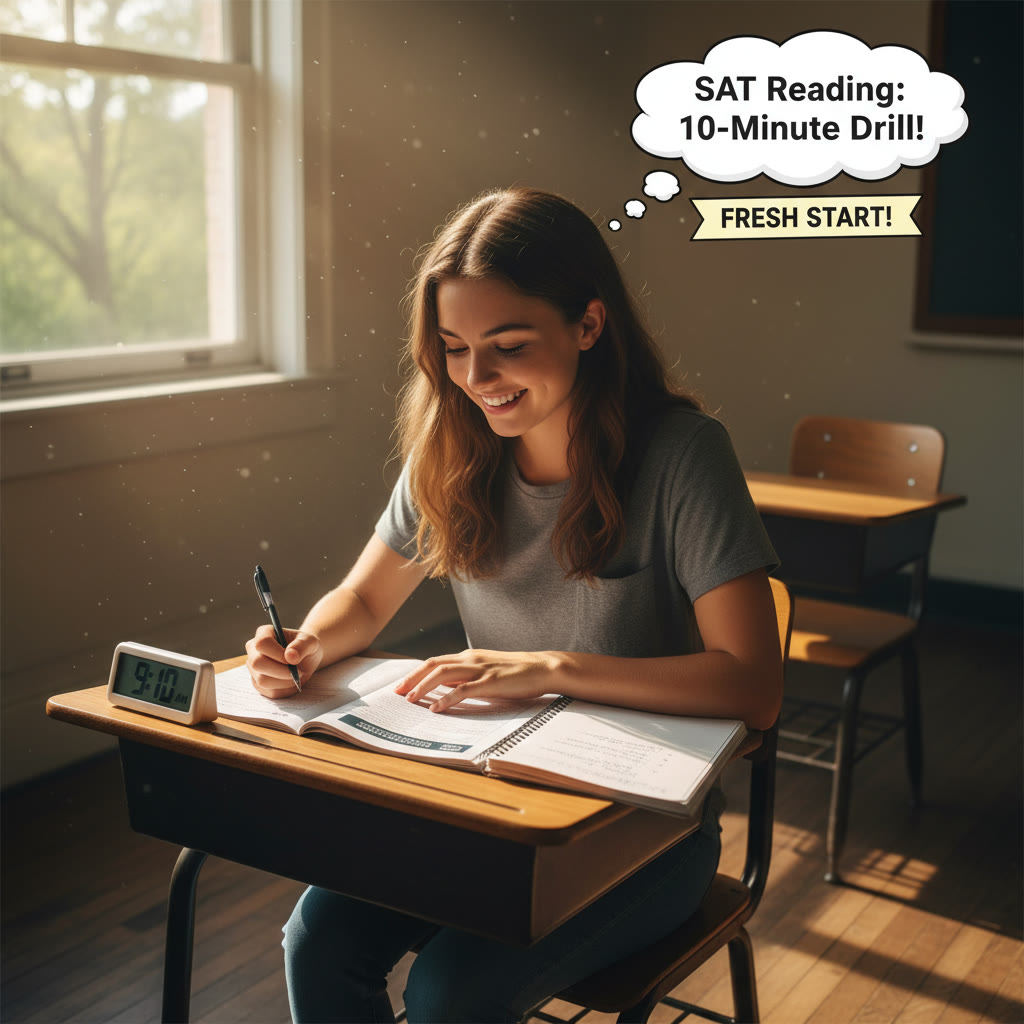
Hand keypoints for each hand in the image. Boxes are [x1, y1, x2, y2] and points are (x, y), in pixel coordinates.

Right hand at [245, 625, 322, 697]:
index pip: (262, 643)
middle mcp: (253, 649)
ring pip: (262, 680)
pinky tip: (292, 682)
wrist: (305, 659)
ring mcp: (253, 668)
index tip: (293, 659)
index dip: (277, 653)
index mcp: (264, 633)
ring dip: (285, 681)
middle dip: (281, 671)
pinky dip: (285, 690)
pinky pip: (269, 692)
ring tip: (297, 675)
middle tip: (298, 672)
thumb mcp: (311, 642)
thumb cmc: (305, 647)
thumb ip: (302, 646)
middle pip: (257, 663)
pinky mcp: (257, 683)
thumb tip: (289, 656)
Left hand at [393, 649, 560, 712]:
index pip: (435, 662)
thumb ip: (469, 677)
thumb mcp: (488, 671)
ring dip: (423, 687)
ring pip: (443, 674)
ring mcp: (480, 669)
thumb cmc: (517, 673)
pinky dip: (447, 699)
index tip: (401, 685)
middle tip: (397, 692)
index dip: (416, 673)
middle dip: (412, 678)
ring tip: (410, 700)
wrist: (544, 668)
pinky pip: (463, 689)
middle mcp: (470, 659)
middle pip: (433, 665)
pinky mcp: (491, 681)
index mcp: (469, 657)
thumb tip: (448, 689)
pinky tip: (436, 708)